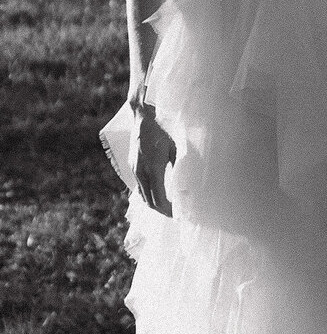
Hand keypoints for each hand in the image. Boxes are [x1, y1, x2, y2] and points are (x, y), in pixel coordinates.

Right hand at [128, 99, 175, 216]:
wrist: (142, 118)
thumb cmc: (162, 131)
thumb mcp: (175, 148)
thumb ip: (179, 167)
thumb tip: (186, 185)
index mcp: (153, 169)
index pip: (158, 199)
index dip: (168, 210)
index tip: (177, 215)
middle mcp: (141, 172)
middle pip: (149, 202)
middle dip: (161, 211)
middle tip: (174, 215)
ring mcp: (134, 170)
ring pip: (142, 196)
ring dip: (154, 204)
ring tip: (167, 208)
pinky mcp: (132, 166)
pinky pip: (139, 187)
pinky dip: (148, 195)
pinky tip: (157, 194)